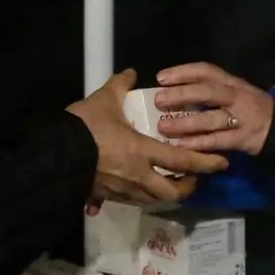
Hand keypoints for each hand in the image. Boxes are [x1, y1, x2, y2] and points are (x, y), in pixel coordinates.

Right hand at [68, 71, 225, 204]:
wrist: (53, 153)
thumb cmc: (84, 126)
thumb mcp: (104, 99)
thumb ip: (121, 85)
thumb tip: (131, 74)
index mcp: (142, 151)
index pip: (183, 161)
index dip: (205, 163)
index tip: (221, 163)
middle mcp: (137, 176)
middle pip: (172, 193)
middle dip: (188, 188)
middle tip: (192, 178)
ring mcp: (121, 190)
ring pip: (152, 200)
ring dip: (165, 193)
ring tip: (167, 181)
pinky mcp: (105, 196)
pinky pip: (128, 201)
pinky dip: (138, 195)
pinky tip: (136, 187)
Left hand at [153, 62, 274, 156]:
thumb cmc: (249, 108)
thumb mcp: (234, 92)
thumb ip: (209, 92)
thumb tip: (172, 94)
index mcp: (231, 82)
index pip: (206, 71)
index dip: (183, 72)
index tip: (160, 78)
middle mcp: (236, 96)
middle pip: (207, 92)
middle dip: (181, 95)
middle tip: (159, 100)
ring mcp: (241, 118)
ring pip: (211, 118)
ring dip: (186, 123)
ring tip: (164, 126)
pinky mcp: (244, 138)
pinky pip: (219, 141)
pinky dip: (200, 143)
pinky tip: (182, 146)